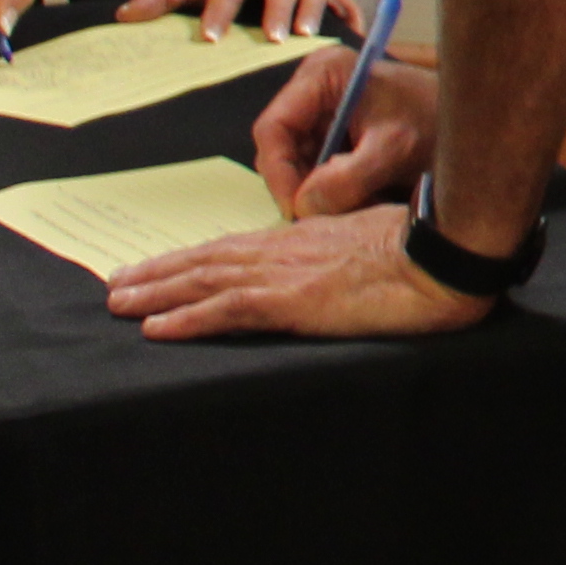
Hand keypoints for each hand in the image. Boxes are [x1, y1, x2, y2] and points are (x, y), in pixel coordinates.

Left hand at [105, 211, 490, 345]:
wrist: (448, 253)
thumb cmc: (428, 248)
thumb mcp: (377, 240)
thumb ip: (346, 252)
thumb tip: (336, 265)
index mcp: (306, 237)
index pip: (236, 247)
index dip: (194, 257)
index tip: (160, 266)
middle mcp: (287, 249)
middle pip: (209, 259)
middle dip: (160, 272)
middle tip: (117, 285)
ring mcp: (287, 273)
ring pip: (206, 280)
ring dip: (158, 291)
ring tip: (119, 302)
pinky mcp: (294, 300)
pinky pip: (227, 309)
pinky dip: (187, 317)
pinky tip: (156, 328)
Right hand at [251, 44, 436, 217]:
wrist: (474, 122)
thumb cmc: (439, 122)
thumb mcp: (395, 149)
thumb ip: (349, 177)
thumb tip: (303, 206)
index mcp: (323, 75)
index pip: (273, 128)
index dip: (278, 172)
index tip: (296, 209)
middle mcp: (315, 90)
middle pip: (281, 150)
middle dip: (300, 187)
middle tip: (325, 217)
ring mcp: (323, 113)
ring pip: (298, 166)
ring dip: (319, 193)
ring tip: (355, 204)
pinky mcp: (335, 136)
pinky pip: (318, 172)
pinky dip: (333, 192)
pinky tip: (363, 198)